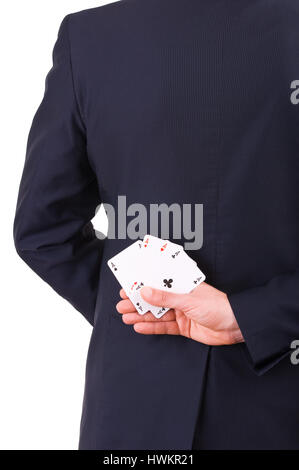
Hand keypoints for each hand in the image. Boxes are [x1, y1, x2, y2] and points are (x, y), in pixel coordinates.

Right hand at [116, 282, 243, 345]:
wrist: (236, 326)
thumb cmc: (218, 306)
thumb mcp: (189, 300)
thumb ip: (166, 297)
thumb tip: (145, 292)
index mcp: (183, 284)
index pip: (159, 281)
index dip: (143, 283)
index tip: (128, 285)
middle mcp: (180, 297)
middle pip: (154, 298)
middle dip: (138, 301)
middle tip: (121, 304)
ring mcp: (181, 312)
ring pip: (157, 313)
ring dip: (141, 315)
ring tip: (125, 316)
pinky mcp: (183, 326)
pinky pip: (164, 326)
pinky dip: (151, 327)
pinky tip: (139, 327)